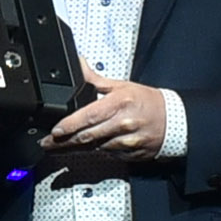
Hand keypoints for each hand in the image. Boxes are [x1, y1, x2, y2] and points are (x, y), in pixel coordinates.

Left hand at [40, 75, 170, 163]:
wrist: (173, 121)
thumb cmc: (147, 102)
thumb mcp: (122, 86)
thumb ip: (95, 80)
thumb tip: (78, 65)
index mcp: (119, 104)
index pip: (89, 116)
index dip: (70, 125)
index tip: (55, 131)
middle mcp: (122, 124)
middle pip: (87, 137)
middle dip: (64, 142)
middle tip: (46, 143)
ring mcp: (126, 142)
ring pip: (94, 148)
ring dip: (75, 149)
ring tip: (58, 149)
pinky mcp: (129, 155)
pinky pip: (106, 155)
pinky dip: (94, 152)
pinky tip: (84, 149)